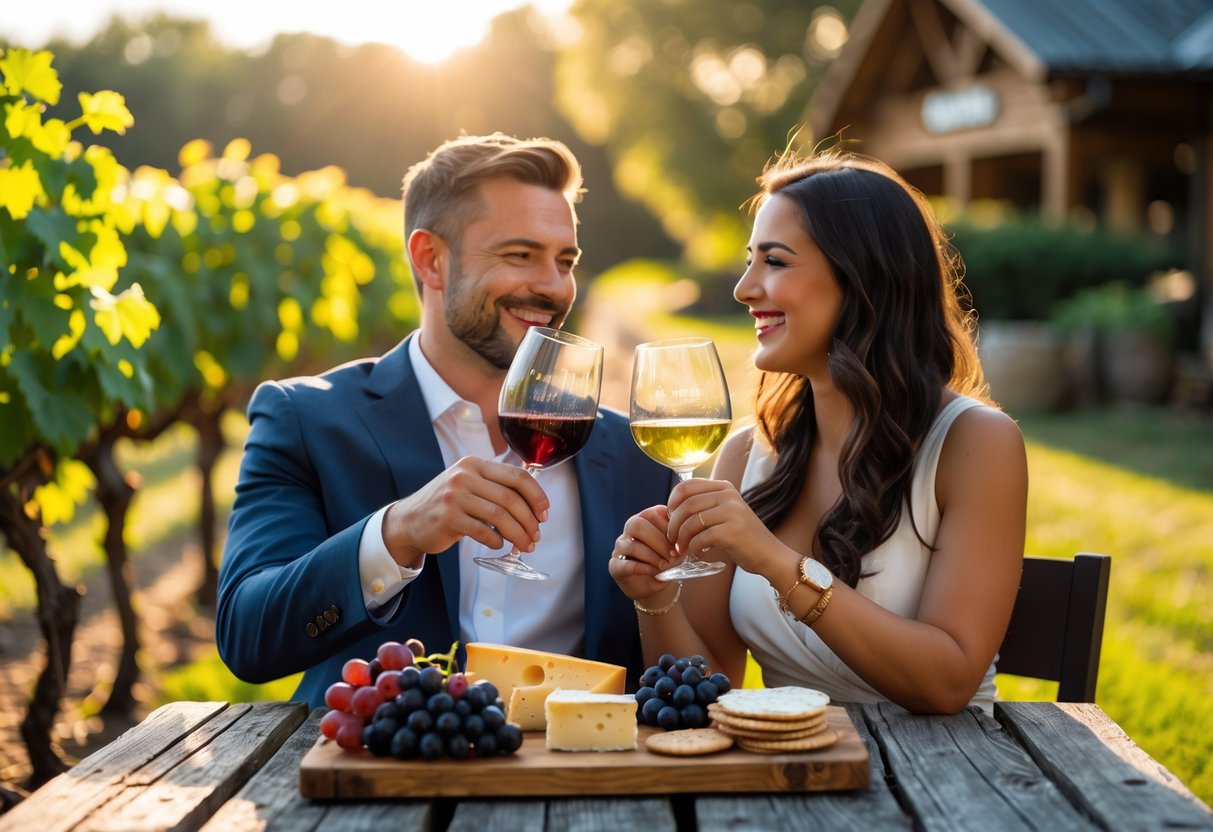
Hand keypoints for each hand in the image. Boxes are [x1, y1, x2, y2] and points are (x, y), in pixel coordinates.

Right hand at [381, 456, 548, 566]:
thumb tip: (534, 507)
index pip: (517, 476)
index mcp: (475, 465)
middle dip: (530, 521)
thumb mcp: (468, 485)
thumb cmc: (447, 504)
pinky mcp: (448, 518)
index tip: (545, 513)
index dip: (536, 495)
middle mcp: (465, 476)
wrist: (408, 520)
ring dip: (518, 534)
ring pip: (500, 516)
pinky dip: (496, 540)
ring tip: (525, 544)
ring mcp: (455, 497)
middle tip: (536, 536)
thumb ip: (495, 488)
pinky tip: (500, 545)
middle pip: (511, 498)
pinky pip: (483, 531)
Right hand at [608, 505, 678, 605]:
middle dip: (658, 540)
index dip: (668, 527)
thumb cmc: (669, 560)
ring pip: (631, 545)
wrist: (658, 585)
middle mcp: (630, 529)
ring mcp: (620, 547)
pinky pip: (625, 564)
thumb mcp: (678, 547)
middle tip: (673, 555)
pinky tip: (655, 572)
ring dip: (651, 556)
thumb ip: (679, 539)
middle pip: (637, 524)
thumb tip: (683, 539)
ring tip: (665, 565)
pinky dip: (643, 568)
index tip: (682, 541)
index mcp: (646, 518)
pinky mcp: (615, 566)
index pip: (652, 513)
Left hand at [665, 478, 781, 572]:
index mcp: (724, 487)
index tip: (670, 518)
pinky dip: (694, 548)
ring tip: (683, 549)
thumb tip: (671, 509)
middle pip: (686, 505)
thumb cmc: (742, 537)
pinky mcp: (733, 532)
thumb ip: (703, 506)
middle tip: (672, 540)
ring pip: (691, 522)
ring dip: (682, 539)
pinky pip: (701, 538)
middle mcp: (729, 495)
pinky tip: (699, 553)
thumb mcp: (725, 513)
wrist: (770, 555)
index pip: (686, 486)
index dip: (672, 502)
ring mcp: (732, 512)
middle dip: (674, 525)